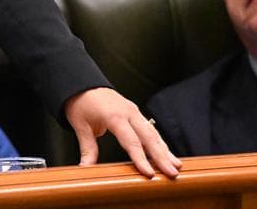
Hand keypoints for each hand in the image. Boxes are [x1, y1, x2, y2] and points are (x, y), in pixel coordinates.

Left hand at [64, 87, 180, 178]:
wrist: (82, 83)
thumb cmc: (80, 103)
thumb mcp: (80, 126)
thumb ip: (87, 148)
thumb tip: (85, 168)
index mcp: (114, 116)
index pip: (131, 141)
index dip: (141, 159)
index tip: (149, 174)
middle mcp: (128, 113)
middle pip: (148, 137)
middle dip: (162, 157)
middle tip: (172, 173)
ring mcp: (134, 111)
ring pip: (153, 133)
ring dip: (166, 150)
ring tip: (177, 166)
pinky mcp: (136, 113)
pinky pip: (150, 129)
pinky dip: (160, 142)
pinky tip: (168, 154)